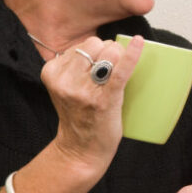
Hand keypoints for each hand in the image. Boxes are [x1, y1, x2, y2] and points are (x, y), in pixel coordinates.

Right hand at [40, 35, 143, 171]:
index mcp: (52, 72)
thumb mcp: (66, 86)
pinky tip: (138, 42)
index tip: (99, 66)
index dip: (97, 51)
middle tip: (110, 72)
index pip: (83, 44)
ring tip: (114, 77)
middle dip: (108, 51)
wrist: (80, 150)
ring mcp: (84, 91)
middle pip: (96, 44)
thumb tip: (107, 44)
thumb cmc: (79, 115)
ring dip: (118, 57)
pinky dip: (131, 55)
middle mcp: (65, 80)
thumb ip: (75, 66)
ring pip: (109, 52)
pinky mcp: (104, 100)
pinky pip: (120, 70)